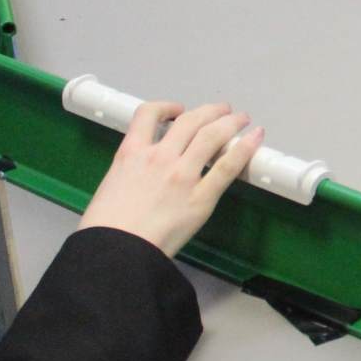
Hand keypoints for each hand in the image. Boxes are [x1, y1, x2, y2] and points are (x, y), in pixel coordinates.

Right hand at [79, 101, 262, 257]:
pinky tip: (254, 138)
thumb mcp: (110, 186)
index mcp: (131, 154)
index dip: (166, 107)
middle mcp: (159, 157)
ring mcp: (182, 175)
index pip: (148, 114)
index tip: (177, 111)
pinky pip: (227, 166)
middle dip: (210, 111)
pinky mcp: (201, 197)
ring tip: (240, 119)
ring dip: (230, 122)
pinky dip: (244, 149)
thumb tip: (144, 171)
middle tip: (222, 111)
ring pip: (212, 135)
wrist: (114, 253)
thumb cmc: (106, 229)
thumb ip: (131, 171)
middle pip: (190, 120)